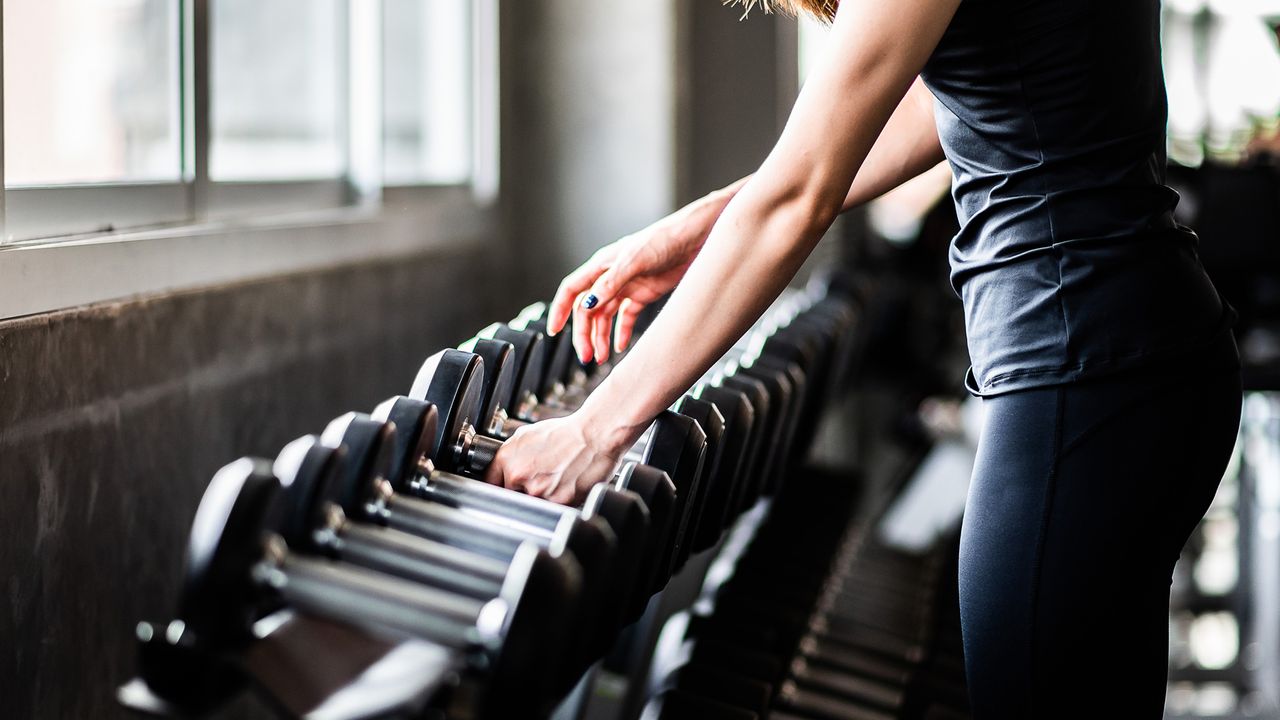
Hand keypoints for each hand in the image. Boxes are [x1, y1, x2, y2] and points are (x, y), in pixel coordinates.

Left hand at [482, 414, 627, 504]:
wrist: (596, 434)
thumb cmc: (567, 433)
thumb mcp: (528, 435)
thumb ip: (510, 455)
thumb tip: (499, 472)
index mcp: (507, 458)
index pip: (489, 484)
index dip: (497, 488)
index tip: (502, 492)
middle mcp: (519, 474)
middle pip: (510, 498)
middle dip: (521, 494)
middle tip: (538, 483)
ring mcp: (538, 490)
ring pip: (531, 506)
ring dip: (541, 500)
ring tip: (555, 483)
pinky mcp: (558, 501)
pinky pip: (551, 511)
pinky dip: (558, 503)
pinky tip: (566, 487)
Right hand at [547, 219, 703, 364]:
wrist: (695, 238)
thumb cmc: (663, 240)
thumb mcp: (635, 261)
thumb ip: (610, 283)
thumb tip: (587, 305)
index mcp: (601, 266)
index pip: (572, 290)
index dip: (560, 310)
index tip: (554, 331)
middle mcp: (610, 277)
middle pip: (587, 310)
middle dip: (584, 333)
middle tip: (587, 356)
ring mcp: (626, 287)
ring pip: (605, 317)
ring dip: (600, 337)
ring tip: (601, 357)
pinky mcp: (643, 294)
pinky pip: (626, 317)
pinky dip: (621, 332)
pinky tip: (620, 346)